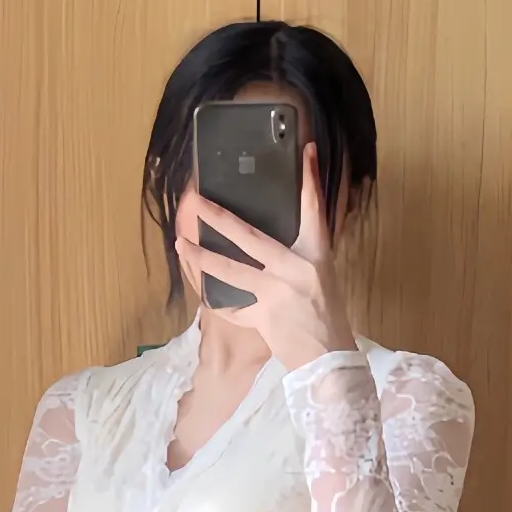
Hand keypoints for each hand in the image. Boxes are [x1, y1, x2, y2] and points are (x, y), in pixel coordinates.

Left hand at [176, 144, 357, 370]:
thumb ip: (301, 256)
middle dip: (220, 219)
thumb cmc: (330, 319)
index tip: (303, 151)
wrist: (330, 361)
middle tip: (197, 203)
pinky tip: (200, 293)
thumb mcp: (325, 278)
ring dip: (202, 257)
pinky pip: (232, 309)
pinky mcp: (262, 319)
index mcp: (315, 255)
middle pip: (250, 238)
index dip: (309, 180)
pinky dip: (217, 303)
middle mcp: (293, 269)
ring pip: (231, 271)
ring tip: (182, 244)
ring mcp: (275, 294)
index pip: (313, 210)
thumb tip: (276, 240)